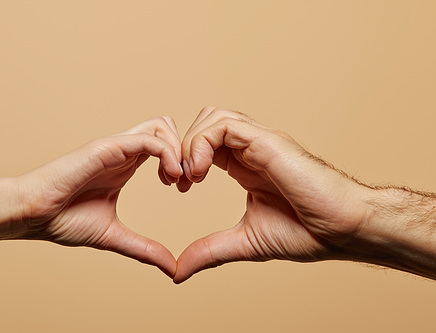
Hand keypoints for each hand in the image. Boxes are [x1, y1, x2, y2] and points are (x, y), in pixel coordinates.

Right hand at [13, 117, 182, 277]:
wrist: (31, 216)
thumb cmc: (63, 220)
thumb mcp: (114, 236)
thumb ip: (144, 249)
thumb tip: (172, 268)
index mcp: (126, 165)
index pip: (164, 146)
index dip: (182, 162)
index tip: (183, 188)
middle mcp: (123, 151)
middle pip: (167, 128)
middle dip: (185, 150)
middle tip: (185, 181)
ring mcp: (115, 147)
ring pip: (161, 126)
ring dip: (178, 149)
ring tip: (176, 178)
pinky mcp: (106, 147)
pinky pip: (147, 138)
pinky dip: (166, 153)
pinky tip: (168, 177)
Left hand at [174, 107, 371, 282]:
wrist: (342, 230)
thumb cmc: (306, 232)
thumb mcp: (244, 241)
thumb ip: (210, 251)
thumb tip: (178, 273)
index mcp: (245, 165)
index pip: (205, 143)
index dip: (183, 159)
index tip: (177, 187)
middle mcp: (251, 148)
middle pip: (205, 122)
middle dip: (181, 146)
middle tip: (176, 180)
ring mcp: (260, 142)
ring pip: (213, 117)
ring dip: (190, 143)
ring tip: (189, 176)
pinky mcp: (268, 142)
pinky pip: (224, 126)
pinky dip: (202, 144)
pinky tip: (200, 173)